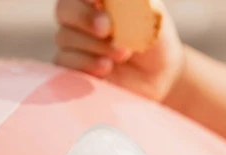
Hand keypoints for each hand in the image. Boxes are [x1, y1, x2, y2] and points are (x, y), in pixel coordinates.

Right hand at [54, 0, 182, 100]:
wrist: (161, 76)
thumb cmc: (154, 39)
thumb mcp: (149, 12)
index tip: (98, 1)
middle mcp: (79, 17)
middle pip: (64, 10)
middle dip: (85, 18)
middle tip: (107, 29)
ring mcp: (75, 44)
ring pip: (65, 38)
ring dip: (95, 46)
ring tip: (123, 54)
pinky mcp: (75, 69)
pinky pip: (64, 63)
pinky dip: (84, 64)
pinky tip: (106, 67)